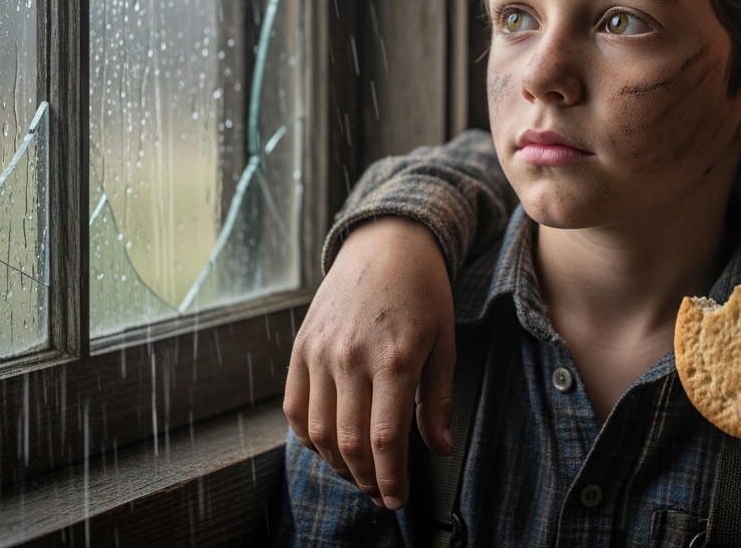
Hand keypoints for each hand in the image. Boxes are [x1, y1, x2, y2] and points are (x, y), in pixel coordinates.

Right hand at [284, 217, 455, 509]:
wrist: (386, 243)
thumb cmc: (423, 292)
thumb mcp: (445, 342)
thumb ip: (439, 400)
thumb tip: (441, 448)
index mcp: (395, 358)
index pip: (385, 439)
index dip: (390, 478)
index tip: (397, 498)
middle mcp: (352, 357)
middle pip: (349, 443)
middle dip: (366, 480)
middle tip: (381, 493)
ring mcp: (321, 352)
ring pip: (318, 432)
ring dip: (337, 464)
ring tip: (359, 473)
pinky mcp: (301, 347)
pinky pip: (294, 408)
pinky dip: (308, 437)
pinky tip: (329, 445)